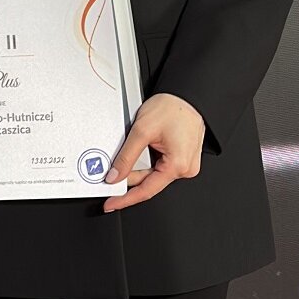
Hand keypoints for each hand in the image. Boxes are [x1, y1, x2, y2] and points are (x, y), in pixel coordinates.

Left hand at [102, 93, 204, 211]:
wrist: (187, 94)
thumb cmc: (173, 107)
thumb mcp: (142, 130)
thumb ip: (126, 156)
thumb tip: (115, 175)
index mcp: (178, 165)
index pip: (146, 191)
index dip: (125, 199)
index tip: (111, 204)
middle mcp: (185, 168)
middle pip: (150, 182)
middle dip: (130, 177)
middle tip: (112, 172)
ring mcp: (186, 164)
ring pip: (155, 174)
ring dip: (140, 167)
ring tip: (136, 150)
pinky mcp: (184, 157)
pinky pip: (162, 166)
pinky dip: (149, 162)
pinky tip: (145, 150)